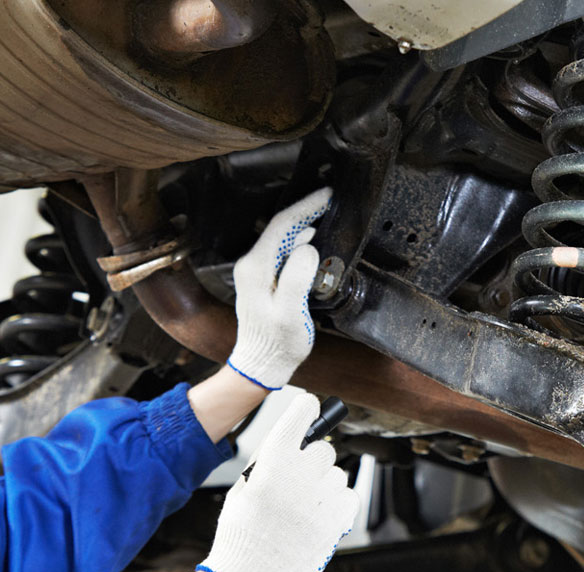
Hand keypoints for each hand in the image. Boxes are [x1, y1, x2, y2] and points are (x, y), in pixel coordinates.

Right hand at [196, 393, 358, 571]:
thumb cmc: (241, 536)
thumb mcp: (243, 490)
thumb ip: (268, 463)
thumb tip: (291, 445)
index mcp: (273, 461)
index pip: (300, 415)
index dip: (306, 409)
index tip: (310, 406)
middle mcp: (301, 474)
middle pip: (324, 449)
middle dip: (312, 462)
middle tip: (297, 482)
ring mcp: (322, 498)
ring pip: (337, 475)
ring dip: (324, 486)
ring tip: (303, 509)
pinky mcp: (338, 521)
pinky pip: (349, 496)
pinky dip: (338, 504)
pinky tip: (318, 518)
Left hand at [226, 188, 331, 390]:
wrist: (261, 364)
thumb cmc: (277, 343)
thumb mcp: (290, 312)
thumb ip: (297, 278)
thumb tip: (308, 249)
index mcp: (256, 268)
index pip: (283, 225)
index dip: (307, 207)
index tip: (327, 195)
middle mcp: (252, 265)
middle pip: (281, 227)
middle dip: (307, 211)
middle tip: (331, 200)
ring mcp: (256, 273)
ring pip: (282, 238)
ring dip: (304, 225)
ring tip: (327, 216)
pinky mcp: (263, 281)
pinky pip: (283, 252)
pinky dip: (300, 242)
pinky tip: (314, 243)